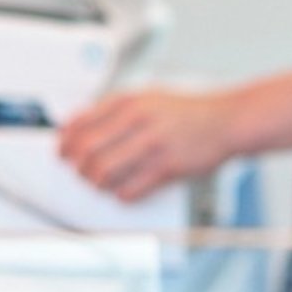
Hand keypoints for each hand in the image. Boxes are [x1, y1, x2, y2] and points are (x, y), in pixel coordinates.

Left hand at [58, 89, 240, 201]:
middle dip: (78, 166)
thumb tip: (80, 128)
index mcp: (131, 101)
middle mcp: (140, 120)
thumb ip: (117, 110)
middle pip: (88, 151)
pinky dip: (121, 194)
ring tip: (101, 183)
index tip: (63, 152)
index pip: (81, 124)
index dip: (65, 143)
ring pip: (104, 173)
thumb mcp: (151, 97)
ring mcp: (154, 144)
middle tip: (81, 171)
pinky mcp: (168, 167)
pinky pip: (130, 189)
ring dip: (96, 183)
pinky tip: (124, 190)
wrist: (228, 121)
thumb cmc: (191, 112)